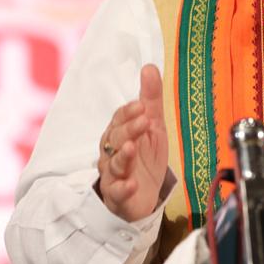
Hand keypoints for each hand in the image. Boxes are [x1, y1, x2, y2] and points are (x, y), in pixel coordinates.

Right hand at [97, 64, 168, 220]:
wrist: (145, 195)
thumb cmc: (144, 157)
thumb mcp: (153, 126)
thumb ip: (150, 99)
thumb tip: (149, 67)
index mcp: (118, 134)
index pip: (119, 120)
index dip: (128, 113)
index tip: (142, 106)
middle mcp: (111, 153)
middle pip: (115, 139)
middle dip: (128, 130)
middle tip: (143, 121)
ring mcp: (113, 175)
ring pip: (113, 164)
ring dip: (122, 156)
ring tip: (132, 148)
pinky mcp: (118, 196)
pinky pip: (118, 192)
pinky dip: (124, 189)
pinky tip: (132, 184)